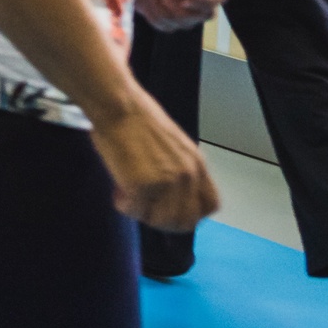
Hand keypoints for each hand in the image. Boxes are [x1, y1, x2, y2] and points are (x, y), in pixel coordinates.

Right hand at [91, 90, 220, 231]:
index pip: (210, 205)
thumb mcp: (173, 144)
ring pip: (162, 222)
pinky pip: (135, 211)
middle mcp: (187, 176)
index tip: (172, 210)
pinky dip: (124, 206)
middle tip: (146, 207)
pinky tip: (118, 191)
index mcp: (197, 163)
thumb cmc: (137, 118)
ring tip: (130, 197)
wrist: (119, 106)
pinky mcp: (142, 186)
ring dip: (144, 215)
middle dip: (163, 220)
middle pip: (187, 220)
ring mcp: (166, 183)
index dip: (191, 213)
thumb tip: (167, 191)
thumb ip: (178, 168)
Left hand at [137, 0, 227, 30]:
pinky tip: (144, 2)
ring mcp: (177, 3)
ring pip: (185, 23)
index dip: (209, 1)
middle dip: (183, 10)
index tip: (185, 0)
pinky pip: (167, 26)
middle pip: (206, 14)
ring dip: (164, 12)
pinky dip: (154, 16)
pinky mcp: (161, 13)